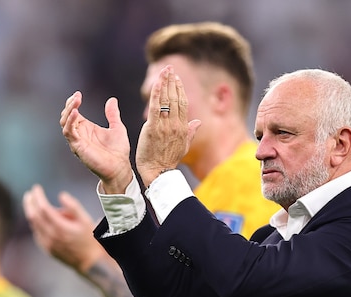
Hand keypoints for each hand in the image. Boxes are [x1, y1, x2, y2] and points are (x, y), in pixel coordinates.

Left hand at [22, 184, 106, 272]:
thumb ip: (73, 206)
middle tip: (30, 193)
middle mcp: (51, 236)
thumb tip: (61, 195)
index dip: (38, 196)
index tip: (37, 187)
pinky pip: (36, 232)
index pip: (43, 208)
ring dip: (31, 212)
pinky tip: (40, 218)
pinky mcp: (46, 249)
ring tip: (34, 203)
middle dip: (30, 202)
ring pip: (33, 224)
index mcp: (60, 227)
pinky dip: (35, 222)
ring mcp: (47, 244)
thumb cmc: (89, 238)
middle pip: (34, 215)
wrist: (89, 262)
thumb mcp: (86, 220)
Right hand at [60, 92, 132, 193]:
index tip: (78, 94)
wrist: (120, 167)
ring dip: (68, 111)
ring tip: (75, 101)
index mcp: (86, 128)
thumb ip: (112, 114)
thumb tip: (112, 100)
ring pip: (64, 122)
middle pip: (66, 116)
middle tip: (77, 96)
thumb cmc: (118, 151)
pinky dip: (70, 122)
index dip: (73, 102)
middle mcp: (79, 134)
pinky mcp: (77, 146)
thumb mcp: (117, 127)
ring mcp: (77, 140)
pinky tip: (75, 112)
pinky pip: (69, 132)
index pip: (73, 112)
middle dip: (69, 105)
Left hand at [135, 66, 201, 186]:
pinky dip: (156, 94)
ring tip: (164, 71)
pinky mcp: (152, 128)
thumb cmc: (168, 161)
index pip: (182, 104)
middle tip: (169, 68)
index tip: (176, 79)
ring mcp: (165, 126)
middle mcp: (175, 124)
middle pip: (175, 98)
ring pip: (166, 100)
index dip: (179, 89)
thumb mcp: (183, 146)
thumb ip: (190, 132)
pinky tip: (157, 83)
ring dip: (165, 83)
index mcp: (183, 128)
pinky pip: (155, 107)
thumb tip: (198, 121)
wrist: (158, 173)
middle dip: (172, 82)